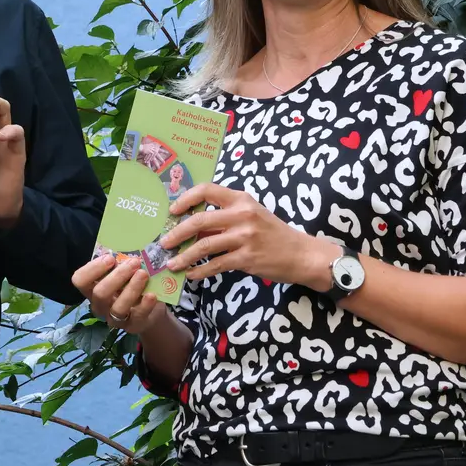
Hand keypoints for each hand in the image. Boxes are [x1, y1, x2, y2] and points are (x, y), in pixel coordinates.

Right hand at [72, 254, 167, 333]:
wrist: (150, 305)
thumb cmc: (131, 282)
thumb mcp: (124, 271)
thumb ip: (120, 261)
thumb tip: (127, 242)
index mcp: (93, 288)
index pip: (80, 280)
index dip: (92, 269)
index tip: (109, 258)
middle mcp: (100, 305)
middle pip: (100, 293)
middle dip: (117, 276)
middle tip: (134, 262)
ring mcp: (115, 318)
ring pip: (118, 308)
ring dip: (131, 289)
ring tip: (143, 274)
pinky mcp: (133, 326)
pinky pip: (137, 317)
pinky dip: (145, 305)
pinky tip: (151, 294)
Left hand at [161, 183, 335, 286]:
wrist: (301, 254)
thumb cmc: (274, 233)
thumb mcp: (252, 215)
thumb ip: (226, 216)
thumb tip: (193, 225)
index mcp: (241, 199)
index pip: (206, 190)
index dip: (185, 199)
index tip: (172, 211)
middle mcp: (242, 214)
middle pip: (199, 220)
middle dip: (177, 233)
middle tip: (164, 243)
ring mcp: (244, 237)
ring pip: (204, 245)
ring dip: (184, 256)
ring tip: (172, 264)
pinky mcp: (246, 258)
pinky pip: (216, 264)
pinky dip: (200, 271)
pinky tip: (191, 275)